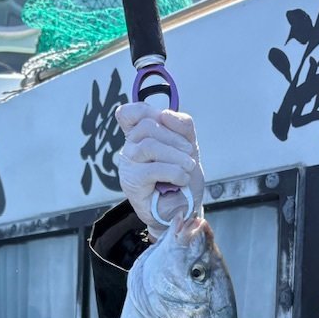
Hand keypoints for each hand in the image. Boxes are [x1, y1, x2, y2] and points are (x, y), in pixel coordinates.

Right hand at [115, 102, 203, 239]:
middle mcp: (130, 148)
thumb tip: (165, 114)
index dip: (146, 110)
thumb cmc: (182, 176)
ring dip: (175, 155)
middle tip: (189, 153)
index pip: (129, 113)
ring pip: (148, 146)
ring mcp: (129, 165)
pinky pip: (152, 169)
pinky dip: (174, 172)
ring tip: (189, 167)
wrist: (184, 207)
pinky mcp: (132, 183)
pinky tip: (182, 179)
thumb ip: (182, 126)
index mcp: (141, 136)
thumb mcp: (188, 146)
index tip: (164, 120)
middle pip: (146, 127)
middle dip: (174, 138)